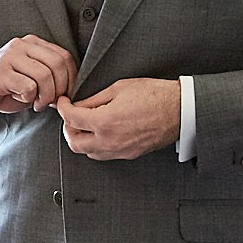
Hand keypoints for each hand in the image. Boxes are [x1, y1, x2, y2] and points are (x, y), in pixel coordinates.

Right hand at [0, 35, 77, 113]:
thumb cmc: (3, 86)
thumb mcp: (30, 75)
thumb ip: (49, 75)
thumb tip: (70, 89)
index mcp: (31, 43)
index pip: (64, 56)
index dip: (70, 79)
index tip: (64, 94)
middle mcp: (21, 45)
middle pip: (58, 64)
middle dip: (60, 89)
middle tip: (51, 102)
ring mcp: (10, 57)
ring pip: (45, 76)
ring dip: (45, 96)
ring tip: (36, 103)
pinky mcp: (1, 73)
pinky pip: (28, 87)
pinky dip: (29, 99)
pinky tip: (20, 99)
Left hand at [55, 79, 181, 159]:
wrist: (180, 110)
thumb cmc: (154, 95)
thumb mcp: (119, 88)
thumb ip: (94, 99)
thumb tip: (77, 105)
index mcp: (105, 122)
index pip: (70, 118)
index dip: (62, 107)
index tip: (63, 102)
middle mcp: (109, 141)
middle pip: (74, 142)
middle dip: (68, 128)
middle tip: (71, 115)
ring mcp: (120, 151)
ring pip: (87, 152)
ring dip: (81, 139)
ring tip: (85, 123)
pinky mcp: (129, 155)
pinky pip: (104, 154)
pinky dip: (96, 145)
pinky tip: (100, 132)